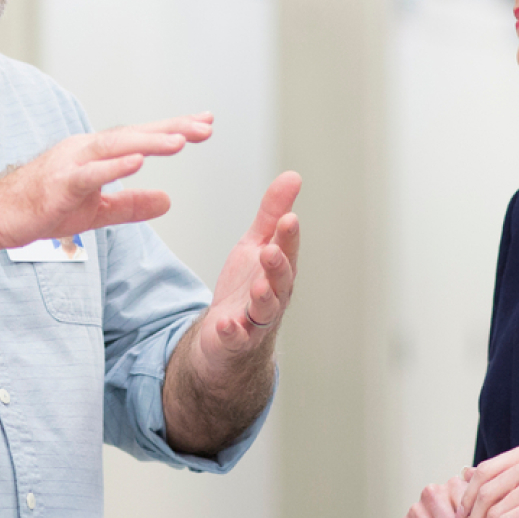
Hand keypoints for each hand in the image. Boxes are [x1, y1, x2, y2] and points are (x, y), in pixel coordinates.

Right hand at [0, 114, 212, 250]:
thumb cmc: (41, 208)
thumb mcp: (97, 211)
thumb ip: (132, 205)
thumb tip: (167, 201)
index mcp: (94, 153)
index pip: (140, 137)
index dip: (172, 128)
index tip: (204, 124)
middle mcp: (84, 150)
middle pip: (134, 134)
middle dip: (171, 128)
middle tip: (205, 126)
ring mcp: (70, 164)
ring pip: (115, 147)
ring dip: (148, 142)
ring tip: (180, 141)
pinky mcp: (59, 184)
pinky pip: (90, 174)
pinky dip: (114, 167)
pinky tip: (137, 163)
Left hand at [160, 170, 300, 455]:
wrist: (225, 337)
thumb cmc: (245, 289)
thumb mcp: (255, 246)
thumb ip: (272, 214)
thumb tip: (293, 176)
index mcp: (278, 269)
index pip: (287, 249)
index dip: (288, 236)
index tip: (289, 218)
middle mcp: (273, 295)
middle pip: (281, 280)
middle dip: (279, 264)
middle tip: (272, 249)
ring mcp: (255, 320)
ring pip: (265, 309)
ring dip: (263, 297)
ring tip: (259, 286)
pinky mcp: (235, 340)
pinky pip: (236, 337)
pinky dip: (232, 332)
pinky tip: (226, 324)